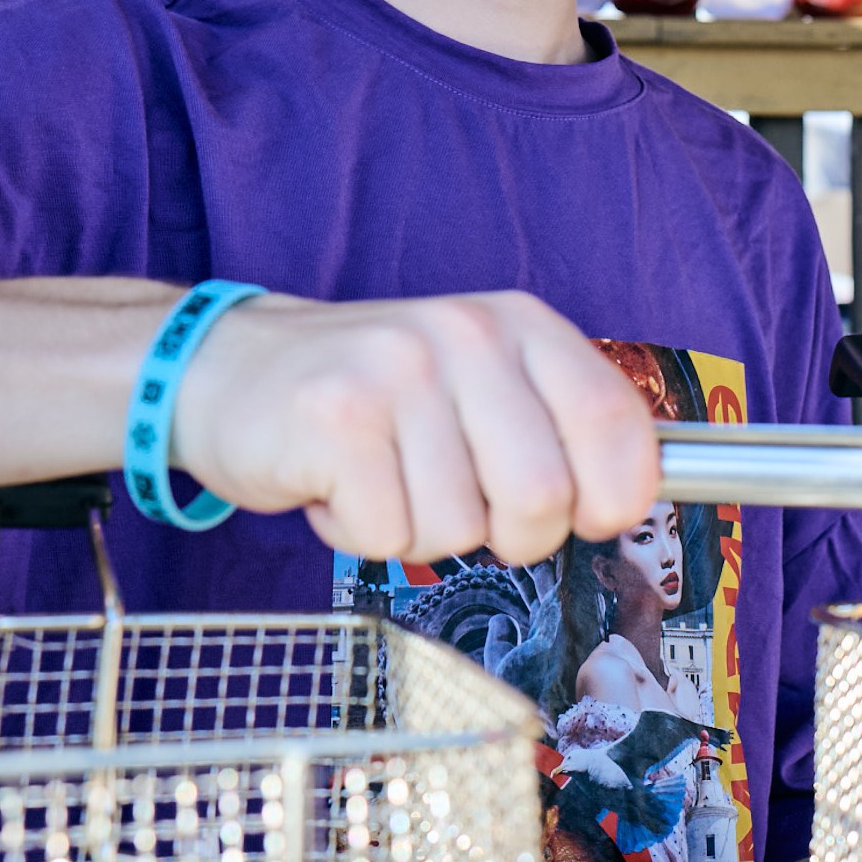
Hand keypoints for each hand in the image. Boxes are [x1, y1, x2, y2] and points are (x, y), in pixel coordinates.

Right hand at [166, 290, 658, 565]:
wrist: (227, 368)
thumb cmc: (373, 397)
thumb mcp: (477, 383)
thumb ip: (554, 429)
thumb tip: (634, 503)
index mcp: (519, 324)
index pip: (616, 423)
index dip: (616, 496)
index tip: (589, 517)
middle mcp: (466, 335)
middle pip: (543, 499)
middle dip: (505, 535)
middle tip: (456, 502)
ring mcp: (400, 372)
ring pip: (460, 530)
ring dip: (418, 531)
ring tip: (382, 477)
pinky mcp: (337, 419)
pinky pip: (389, 537)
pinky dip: (360, 534)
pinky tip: (337, 484)